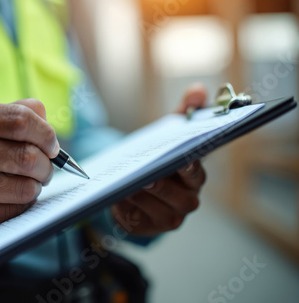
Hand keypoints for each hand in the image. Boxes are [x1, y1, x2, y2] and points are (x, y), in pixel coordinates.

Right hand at [0, 99, 58, 238]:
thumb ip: (9, 114)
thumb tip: (44, 116)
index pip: (19, 120)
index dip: (46, 134)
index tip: (51, 145)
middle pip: (27, 156)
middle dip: (46, 166)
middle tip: (44, 169)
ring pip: (25, 187)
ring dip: (35, 186)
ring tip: (26, 183)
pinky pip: (13, 210)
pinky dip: (20, 204)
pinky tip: (8, 198)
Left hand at [111, 84, 207, 235]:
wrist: (136, 188)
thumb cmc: (157, 159)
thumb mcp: (168, 135)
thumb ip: (184, 112)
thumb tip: (199, 89)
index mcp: (194, 178)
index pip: (197, 173)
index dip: (190, 167)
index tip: (181, 159)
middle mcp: (187, 200)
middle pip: (180, 197)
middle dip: (163, 187)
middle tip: (147, 176)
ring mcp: (168, 217)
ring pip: (159, 210)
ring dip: (142, 197)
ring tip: (126, 185)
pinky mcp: (147, 227)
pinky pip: (138, 220)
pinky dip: (128, 208)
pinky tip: (117, 197)